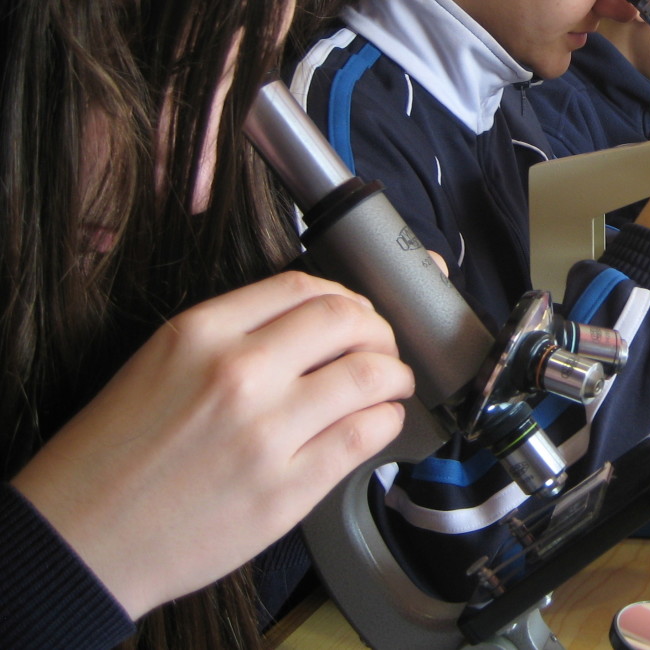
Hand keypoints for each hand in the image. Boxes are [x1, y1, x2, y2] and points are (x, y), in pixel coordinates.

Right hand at [10, 271, 413, 620]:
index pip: (303, 287)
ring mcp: (266, 432)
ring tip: (391, 385)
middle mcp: (238, 374)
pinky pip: (365, 435)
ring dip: (394, 376)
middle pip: (347, 322)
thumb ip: (232, 335)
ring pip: (370, 376)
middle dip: (379, 331)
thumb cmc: (115, 455)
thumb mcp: (160, 364)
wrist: (79, 539)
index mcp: (200, 334)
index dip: (345, 297)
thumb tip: (311, 320)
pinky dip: (386, 422)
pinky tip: (377, 423)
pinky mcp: (287, 489)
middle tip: (382, 348)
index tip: (355, 313)